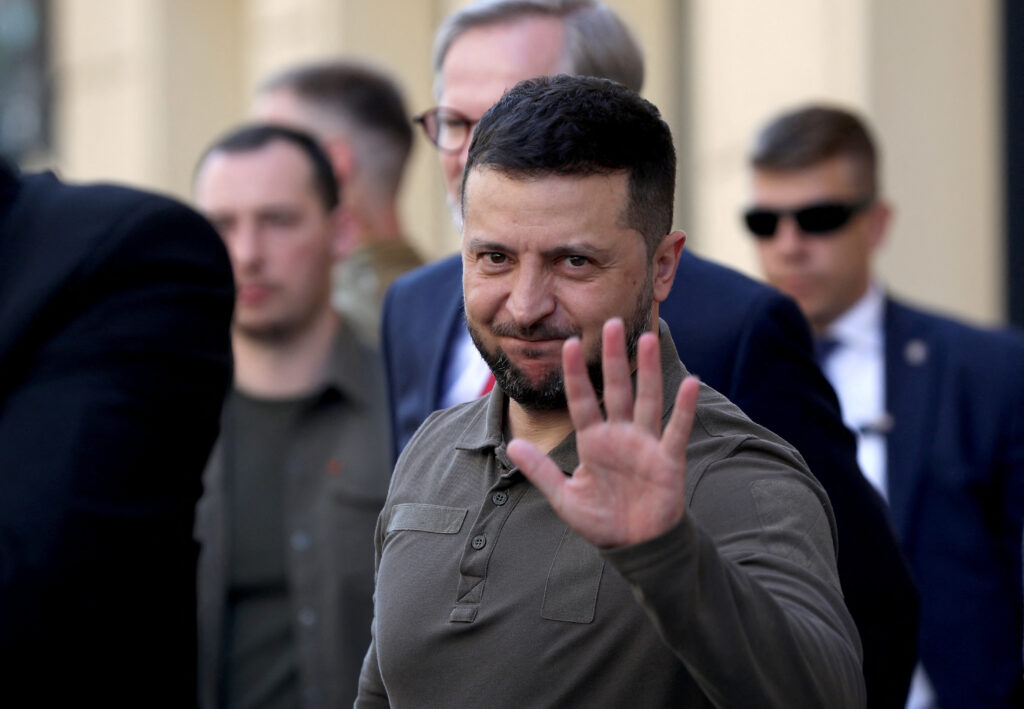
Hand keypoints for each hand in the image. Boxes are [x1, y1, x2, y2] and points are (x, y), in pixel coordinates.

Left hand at [507, 317, 699, 547]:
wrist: (635, 546)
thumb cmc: (601, 521)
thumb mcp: (564, 498)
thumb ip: (541, 471)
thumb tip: (511, 447)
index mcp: (593, 441)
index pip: (581, 400)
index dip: (575, 374)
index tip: (567, 344)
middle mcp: (620, 435)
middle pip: (616, 388)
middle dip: (612, 357)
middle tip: (611, 323)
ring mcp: (645, 445)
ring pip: (646, 399)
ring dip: (647, 370)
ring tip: (646, 339)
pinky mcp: (667, 460)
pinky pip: (676, 430)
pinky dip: (683, 408)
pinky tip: (688, 382)